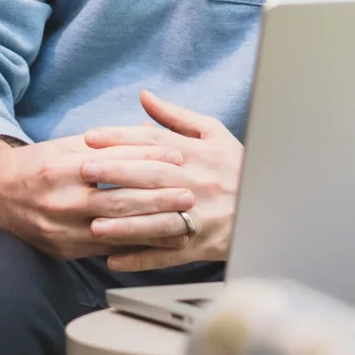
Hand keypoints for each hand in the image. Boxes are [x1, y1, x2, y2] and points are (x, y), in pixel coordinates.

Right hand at [0, 133, 195, 261]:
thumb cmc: (39, 165)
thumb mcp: (69, 146)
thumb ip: (108, 145)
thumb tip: (151, 134)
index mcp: (60, 168)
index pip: (113, 164)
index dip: (148, 161)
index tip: (177, 158)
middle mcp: (59, 201)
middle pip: (118, 201)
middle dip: (159, 199)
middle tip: (189, 195)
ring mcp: (60, 231)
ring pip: (116, 231)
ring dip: (154, 228)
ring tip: (183, 222)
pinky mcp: (63, 251)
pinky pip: (106, 250)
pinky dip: (135, 247)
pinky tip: (158, 244)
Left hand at [83, 91, 243, 271]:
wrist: (270, 205)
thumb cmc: (236, 166)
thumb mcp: (213, 133)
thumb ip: (175, 116)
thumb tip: (144, 95)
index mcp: (197, 153)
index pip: (153, 141)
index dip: (120, 138)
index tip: (90, 138)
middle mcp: (196, 183)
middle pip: (151, 176)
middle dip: (116, 172)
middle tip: (84, 170)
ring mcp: (199, 216)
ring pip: (157, 219)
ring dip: (124, 223)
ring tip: (93, 223)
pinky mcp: (201, 245)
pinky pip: (168, 254)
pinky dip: (141, 258)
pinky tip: (114, 259)